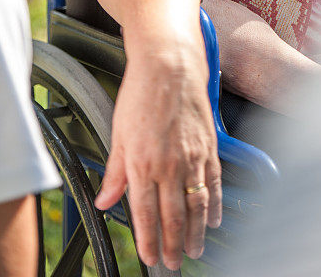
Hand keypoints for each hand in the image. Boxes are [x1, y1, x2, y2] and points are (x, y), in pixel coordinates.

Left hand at [94, 45, 221, 269]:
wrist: (169, 63)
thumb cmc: (141, 92)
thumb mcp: (118, 133)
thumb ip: (115, 172)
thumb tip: (104, 200)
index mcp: (142, 164)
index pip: (145, 214)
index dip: (148, 240)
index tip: (149, 256)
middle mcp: (169, 165)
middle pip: (173, 217)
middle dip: (173, 245)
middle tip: (172, 263)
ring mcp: (193, 156)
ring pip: (196, 206)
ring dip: (195, 233)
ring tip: (194, 251)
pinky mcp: (209, 146)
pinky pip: (215, 183)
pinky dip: (216, 205)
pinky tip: (213, 219)